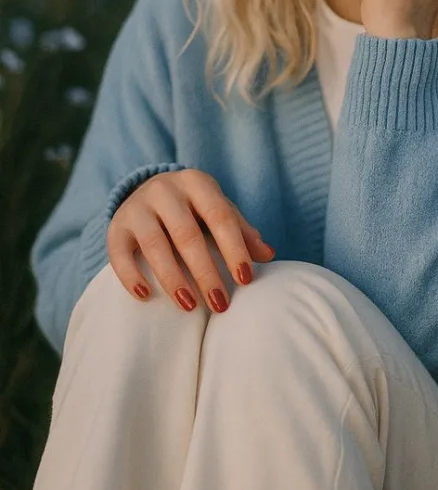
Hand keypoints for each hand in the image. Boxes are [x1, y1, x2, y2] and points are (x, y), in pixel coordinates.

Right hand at [107, 169, 275, 312]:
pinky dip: (131, 275)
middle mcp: (165, 189)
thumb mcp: (218, 210)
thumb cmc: (194, 208)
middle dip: (205, 271)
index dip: (234, 248)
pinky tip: (145, 296)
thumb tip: (269, 255)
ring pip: (154, 244)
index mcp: (197, 183)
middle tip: (220, 304)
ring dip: (172, 278)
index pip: (220, 216)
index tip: (245, 280)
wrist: (147, 190)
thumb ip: (241, 231)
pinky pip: (119, 252)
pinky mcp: (116, 226)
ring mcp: (137, 206)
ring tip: (189, 306)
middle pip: (187, 234)